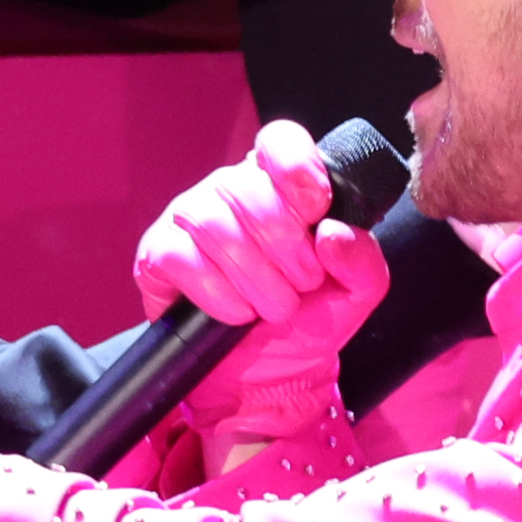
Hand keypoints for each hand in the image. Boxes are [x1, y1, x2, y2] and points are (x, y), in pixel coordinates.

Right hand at [137, 123, 389, 455]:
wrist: (263, 379)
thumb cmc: (305, 324)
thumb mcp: (353, 296)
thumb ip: (362, 261)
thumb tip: (335, 232)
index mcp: (279, 185)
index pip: (278, 142)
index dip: (297, 171)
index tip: (317, 211)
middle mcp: (231, 191)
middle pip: (247, 186)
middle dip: (284, 246)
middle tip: (302, 283)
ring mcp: (189, 218)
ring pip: (213, 222)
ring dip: (254, 277)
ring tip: (272, 307)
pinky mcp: (158, 254)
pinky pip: (179, 257)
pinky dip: (216, 293)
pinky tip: (235, 314)